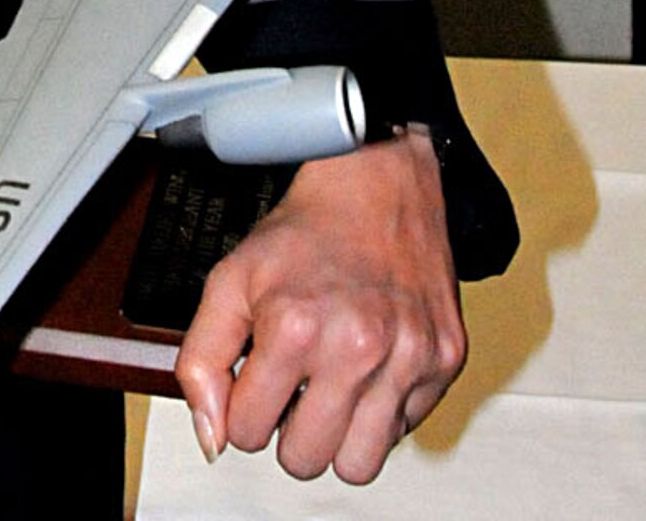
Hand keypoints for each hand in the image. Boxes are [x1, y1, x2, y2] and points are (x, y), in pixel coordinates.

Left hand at [175, 128, 464, 483]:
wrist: (377, 180)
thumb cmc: (307, 231)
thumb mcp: (230, 279)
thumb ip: (201, 359)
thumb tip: (212, 434)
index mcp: (294, 327)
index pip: (247, 433)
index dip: (245, 406)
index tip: (257, 379)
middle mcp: (356, 347)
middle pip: (304, 460)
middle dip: (289, 429)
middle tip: (295, 384)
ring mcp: (406, 357)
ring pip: (359, 465)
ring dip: (337, 436)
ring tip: (331, 388)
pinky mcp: (444, 361)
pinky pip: (404, 431)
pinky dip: (382, 411)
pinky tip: (369, 366)